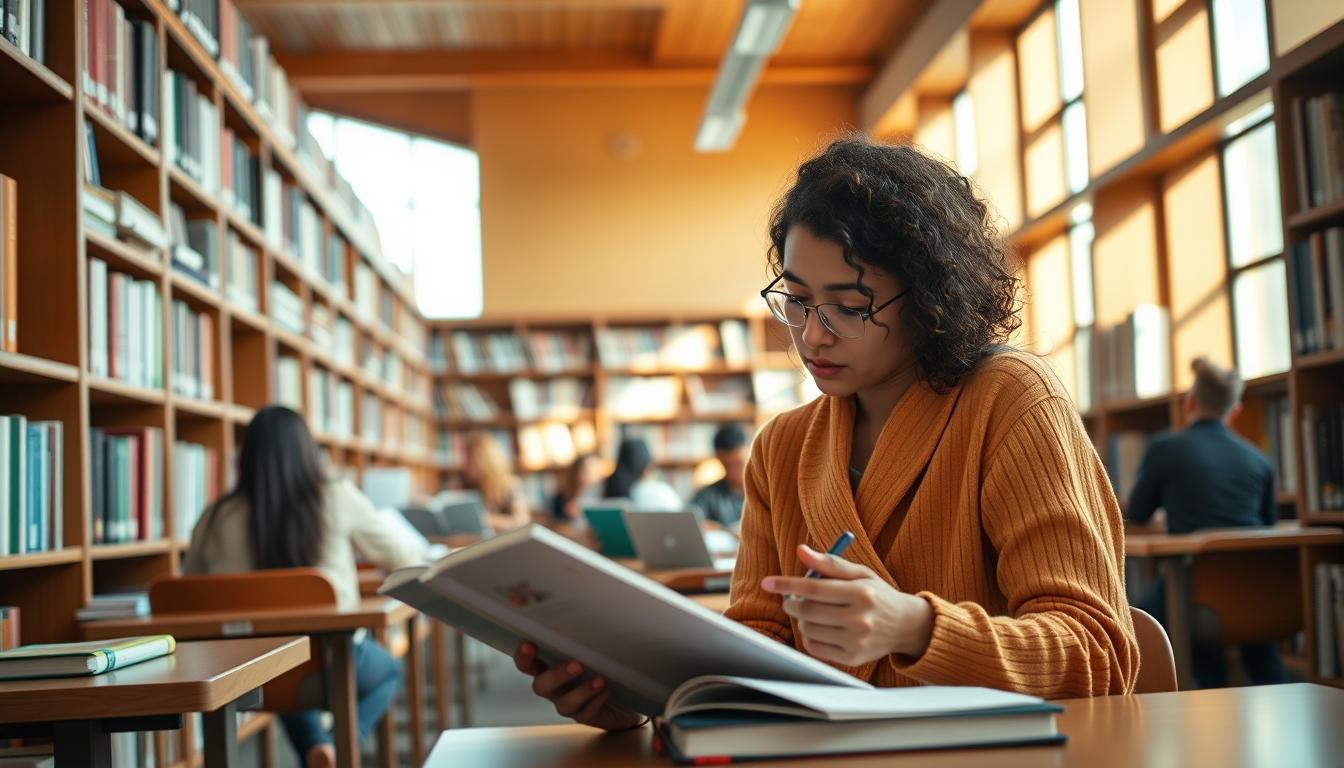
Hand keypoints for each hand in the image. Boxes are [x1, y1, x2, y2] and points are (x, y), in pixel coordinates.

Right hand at [512, 642, 645, 730]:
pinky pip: (586, 713)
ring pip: (564, 703)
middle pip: (541, 686)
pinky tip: (606, 691)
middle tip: (576, 664)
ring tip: (599, 679)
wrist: (627, 695)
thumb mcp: (595, 647)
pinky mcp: (587, 716)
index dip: (523, 656)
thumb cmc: (606, 664)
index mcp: (551, 667)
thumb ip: (586, 636)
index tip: (528, 643)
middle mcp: (555, 688)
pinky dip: (595, 701)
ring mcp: (570, 704)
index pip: (528, 663)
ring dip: (581, 691)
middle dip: (555, 675)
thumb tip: (592, 609)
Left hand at [761, 544, 934, 666]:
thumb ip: (830, 563)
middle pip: (807, 610)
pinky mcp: (852, 658)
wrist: (906, 626)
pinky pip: (815, 648)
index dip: (786, 584)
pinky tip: (819, 627)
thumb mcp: (860, 573)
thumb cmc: (877, 595)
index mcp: (861, 593)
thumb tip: (801, 550)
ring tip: (811, 612)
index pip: (813, 587)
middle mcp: (860, 618)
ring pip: (808, 629)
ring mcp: (856, 641)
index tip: (767, 582)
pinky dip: (809, 636)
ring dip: (801, 619)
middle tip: (791, 598)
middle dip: (791, 602)